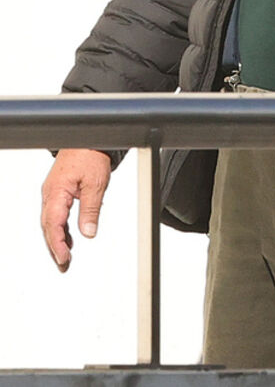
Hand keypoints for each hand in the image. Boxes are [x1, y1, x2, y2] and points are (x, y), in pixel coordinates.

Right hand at [41, 148, 111, 271]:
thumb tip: (88, 233)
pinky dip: (60, 228)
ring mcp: (52, 192)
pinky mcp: (59, 190)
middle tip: (63, 265)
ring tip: (65, 257)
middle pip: (48, 227)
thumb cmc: (91, 153)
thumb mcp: (96, 183)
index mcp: (56, 192)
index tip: (64, 259)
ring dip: (57, 240)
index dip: (57, 244)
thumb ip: (90, 209)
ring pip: (51, 222)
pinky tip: (68, 238)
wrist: (89, 137)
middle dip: (55, 248)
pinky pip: (56, 214)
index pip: (53, 225)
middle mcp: (50, 193)